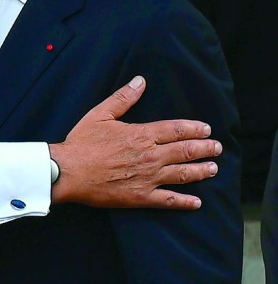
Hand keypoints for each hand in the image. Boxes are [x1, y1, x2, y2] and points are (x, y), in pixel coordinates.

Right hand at [49, 76, 220, 209]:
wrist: (67, 172)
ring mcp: (148, 178)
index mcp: (142, 134)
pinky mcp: (141, 196)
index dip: (195, 129)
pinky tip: (196, 202)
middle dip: (205, 149)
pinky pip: (168, 200)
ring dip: (201, 171)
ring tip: (213, 169)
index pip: (177, 130)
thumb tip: (140, 81)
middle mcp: (150, 156)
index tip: (207, 130)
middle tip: (217, 148)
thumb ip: (123, 98)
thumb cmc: (81, 143)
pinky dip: (185, 202)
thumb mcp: (99, 115)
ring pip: (183, 174)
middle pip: (186, 151)